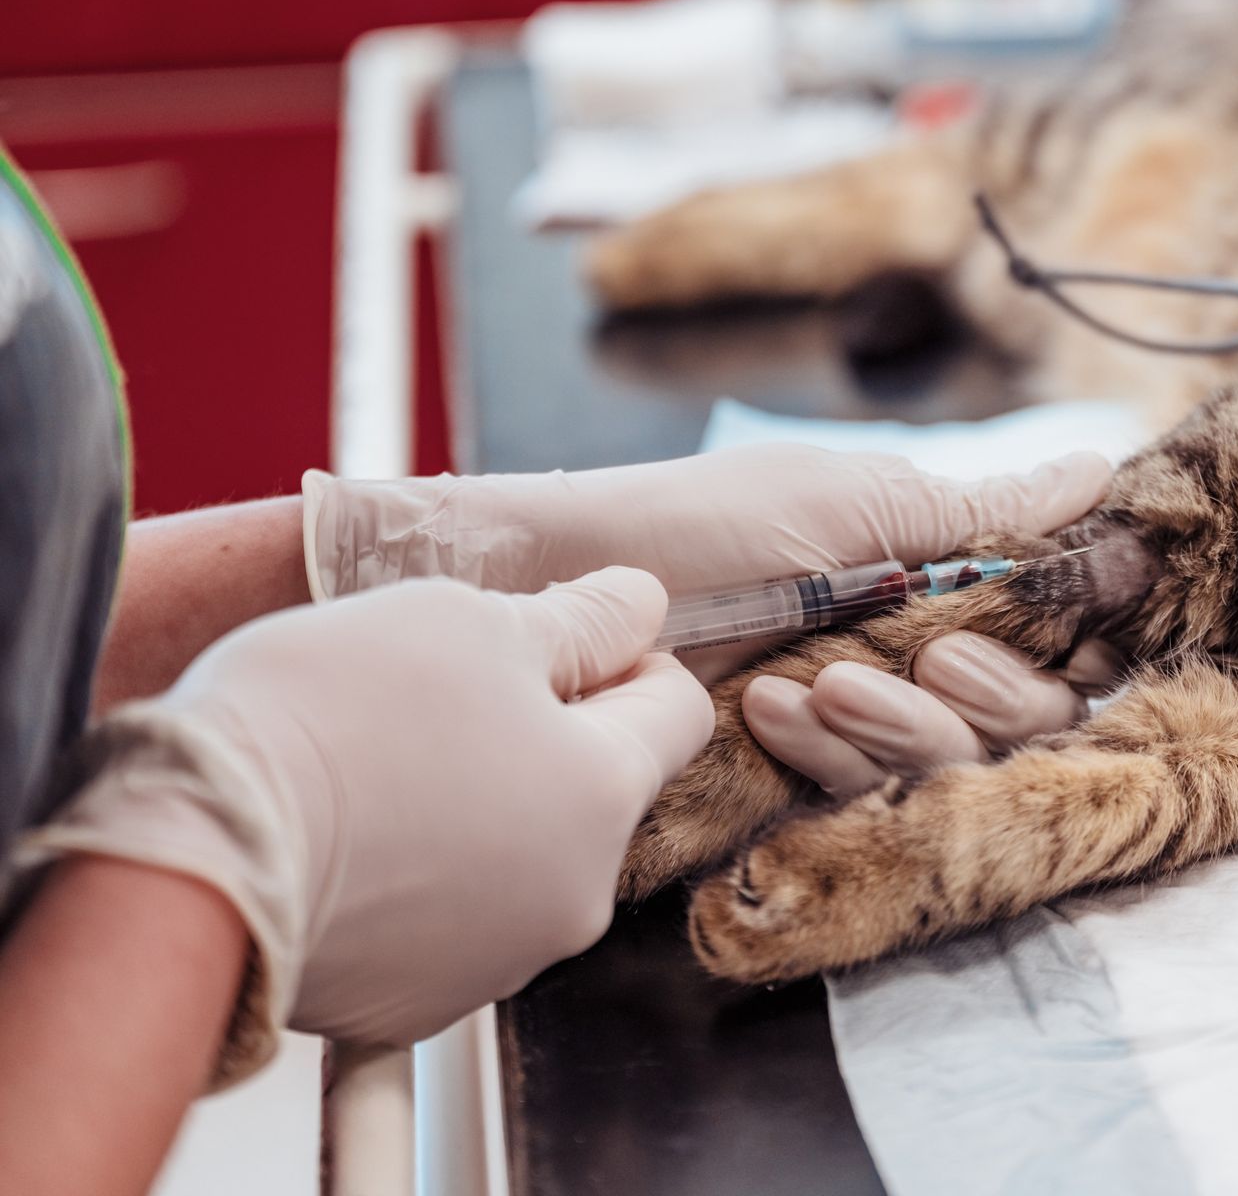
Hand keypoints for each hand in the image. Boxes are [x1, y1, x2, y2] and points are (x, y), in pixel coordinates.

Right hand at [22, 568, 710, 1071]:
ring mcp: (497, 962)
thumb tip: (642, 603)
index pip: (675, 712)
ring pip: (516, 854)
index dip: (627, 658)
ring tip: (377, 766)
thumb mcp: (467, 623)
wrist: (191, 855)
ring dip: (475, 806)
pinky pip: (443, 919)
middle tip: (438, 694)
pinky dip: (414, 878)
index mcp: (605, 795)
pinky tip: (347, 838)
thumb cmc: (333, 717)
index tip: (557, 639)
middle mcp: (576, 896)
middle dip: (540, 734)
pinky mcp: (414, 1004)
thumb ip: (577, 622)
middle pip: (593, 788)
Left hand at [303, 444, 1113, 786]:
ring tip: (816, 682)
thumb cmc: (702, 522)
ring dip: (895, 724)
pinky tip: (771, 711)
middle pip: (1026, 718)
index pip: (1058, 640)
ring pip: (953, 763)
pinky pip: (866, 793)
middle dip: (984, 696)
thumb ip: (984, 512)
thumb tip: (1103, 471)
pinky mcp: (808, 773)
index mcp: (945, 576)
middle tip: (931, 659)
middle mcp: (920, 651)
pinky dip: (827, 754)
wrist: (566, 589)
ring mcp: (866, 716)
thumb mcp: (852, 503)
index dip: (1060, 653)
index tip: (1038, 636)